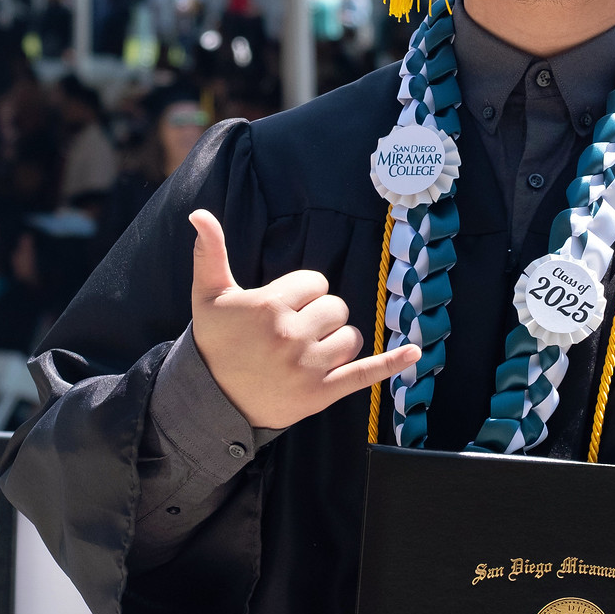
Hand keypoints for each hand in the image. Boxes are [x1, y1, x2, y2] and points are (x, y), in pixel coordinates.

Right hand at [186, 209, 418, 430]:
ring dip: (336, 341)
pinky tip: (415, 353)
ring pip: (350, 337)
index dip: (301, 293)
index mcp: (268, 307)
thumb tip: (199, 213)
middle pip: (336, 307)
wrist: (212, 400)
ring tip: (306, 353)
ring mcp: (308, 367)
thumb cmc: (214, 343)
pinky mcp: (321, 394)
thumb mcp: (208, 296)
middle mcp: (290, 336)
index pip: (315, 282)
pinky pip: (364, 374)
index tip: (280, 310)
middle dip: (320, 315)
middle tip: (291, 333)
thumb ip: (210, 253)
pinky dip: (392, 364)